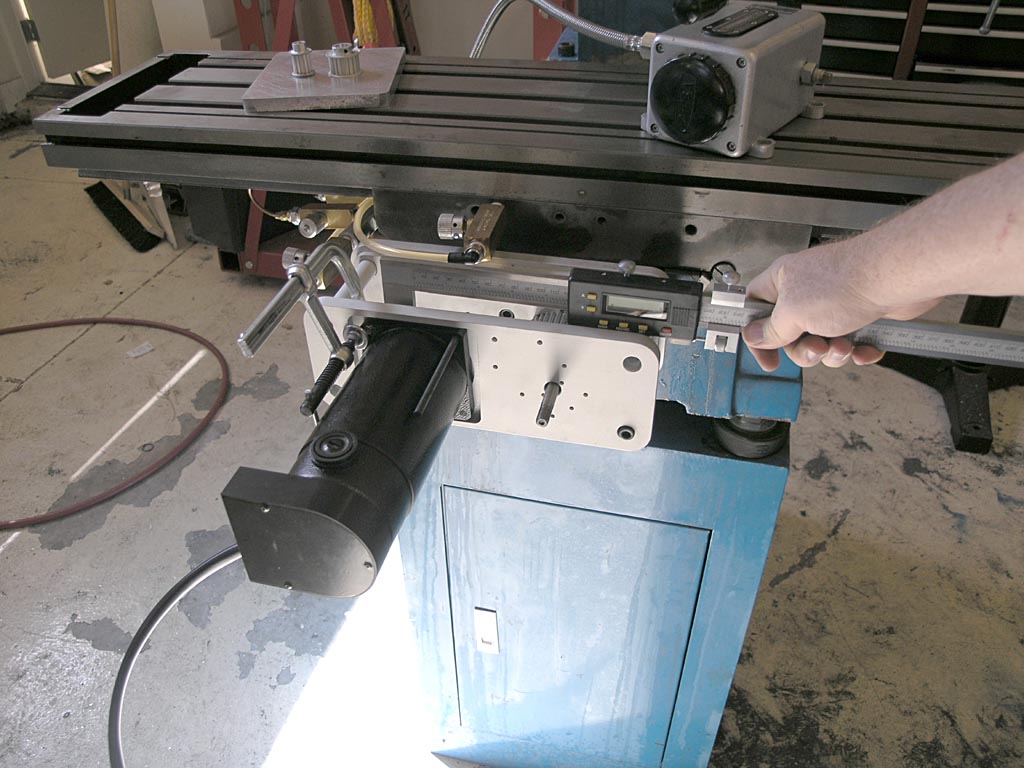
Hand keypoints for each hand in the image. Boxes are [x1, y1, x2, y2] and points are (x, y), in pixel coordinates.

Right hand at [741, 242, 939, 371]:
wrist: (896, 278)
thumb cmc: (845, 282)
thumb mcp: (793, 313)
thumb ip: (771, 330)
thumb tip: (754, 336)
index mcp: (782, 281)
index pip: (755, 309)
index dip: (757, 335)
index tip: (768, 358)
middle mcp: (806, 290)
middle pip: (791, 334)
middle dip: (805, 350)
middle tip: (816, 348)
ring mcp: (833, 302)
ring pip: (821, 341)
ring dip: (833, 352)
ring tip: (843, 345)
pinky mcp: (859, 312)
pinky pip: (849, 341)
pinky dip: (856, 350)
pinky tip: (863, 349)